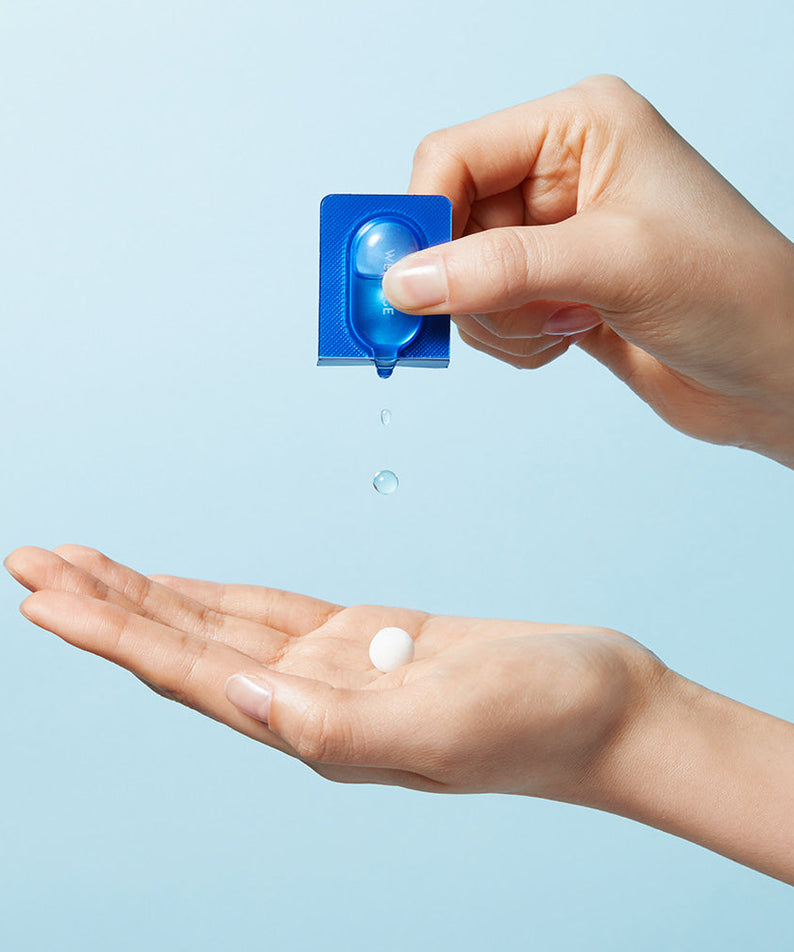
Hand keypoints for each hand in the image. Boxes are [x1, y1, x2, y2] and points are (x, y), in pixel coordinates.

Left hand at [4, 545, 660, 797]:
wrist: (603, 706)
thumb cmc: (544, 720)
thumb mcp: (446, 726)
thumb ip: (340, 726)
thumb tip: (241, 700)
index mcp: (316, 726)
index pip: (188, 673)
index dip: (112, 632)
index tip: (44, 593)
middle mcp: (310, 700)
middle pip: (185, 646)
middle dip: (105, 603)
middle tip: (34, 561)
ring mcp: (336, 668)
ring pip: (219, 624)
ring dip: (149, 595)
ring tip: (85, 567)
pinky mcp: (368, 638)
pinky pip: (270, 612)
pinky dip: (216, 596)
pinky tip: (183, 590)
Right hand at [382, 75, 793, 466]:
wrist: (773, 371)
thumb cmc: (732, 291)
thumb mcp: (610, 266)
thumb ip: (498, 271)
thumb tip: (405, 282)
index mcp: (579, 129)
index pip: (455, 157)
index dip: (424, 218)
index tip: (407, 281)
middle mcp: (562, 175)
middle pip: (452, 224)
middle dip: (471, 283)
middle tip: (512, 315)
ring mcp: (556, 236)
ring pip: (463, 279)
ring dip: (500, 319)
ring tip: (566, 324)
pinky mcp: (555, 288)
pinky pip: (489, 315)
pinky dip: (515, 340)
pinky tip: (573, 337)